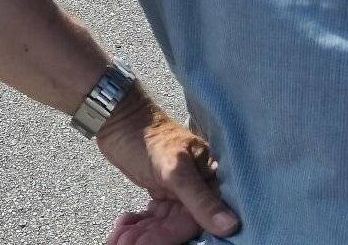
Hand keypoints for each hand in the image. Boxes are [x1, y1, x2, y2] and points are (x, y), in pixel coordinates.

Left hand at [96, 86, 239, 242]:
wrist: (116, 115)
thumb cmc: (146, 136)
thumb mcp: (174, 168)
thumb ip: (199, 198)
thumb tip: (231, 226)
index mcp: (208, 179)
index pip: (197, 221)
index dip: (172, 237)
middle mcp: (197, 187)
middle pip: (177, 225)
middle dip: (150, 238)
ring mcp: (177, 190)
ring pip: (162, 224)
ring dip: (140, 234)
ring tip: (118, 240)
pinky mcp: (160, 189)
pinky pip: (153, 216)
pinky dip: (138, 224)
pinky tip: (122, 227)